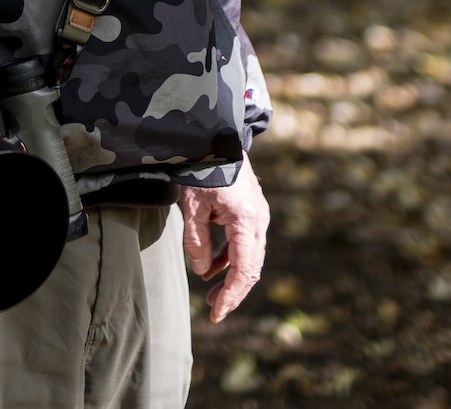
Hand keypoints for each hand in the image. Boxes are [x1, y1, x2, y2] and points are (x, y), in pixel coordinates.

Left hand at [178, 158, 269, 322]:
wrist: (214, 135)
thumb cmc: (201, 168)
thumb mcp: (192, 206)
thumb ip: (197, 241)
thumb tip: (203, 272)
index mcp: (247, 221)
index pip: (244, 269)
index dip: (231, 295)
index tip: (217, 314)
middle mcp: (259, 221)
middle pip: (251, 267)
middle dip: (233, 292)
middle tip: (215, 313)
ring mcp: (258, 215)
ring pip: (249, 257)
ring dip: (231, 277)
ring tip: (212, 296)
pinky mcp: (250, 210)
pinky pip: (244, 243)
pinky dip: (229, 258)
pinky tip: (211, 268)